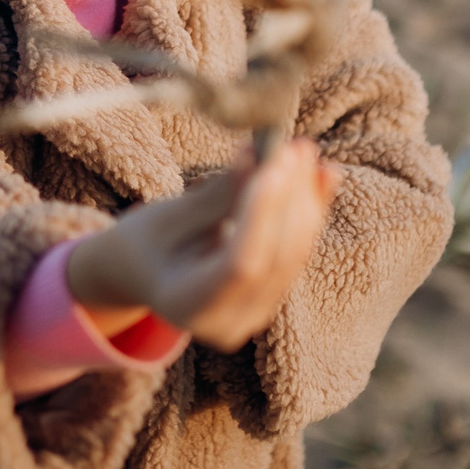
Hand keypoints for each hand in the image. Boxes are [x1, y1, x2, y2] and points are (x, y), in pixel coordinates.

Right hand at [65, 138, 339, 353]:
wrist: (144, 272)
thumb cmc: (146, 244)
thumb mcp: (168, 217)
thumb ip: (217, 194)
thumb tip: (258, 155)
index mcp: (190, 307)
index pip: (241, 265)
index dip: (262, 214)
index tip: (274, 165)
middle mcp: (230, 320)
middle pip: (275, 258)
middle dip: (290, 198)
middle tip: (295, 148)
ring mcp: (256, 312)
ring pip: (294, 253)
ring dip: (305, 199)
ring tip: (304, 152)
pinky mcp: (273, 293)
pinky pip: (299, 250)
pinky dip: (312, 210)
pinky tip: (325, 174)